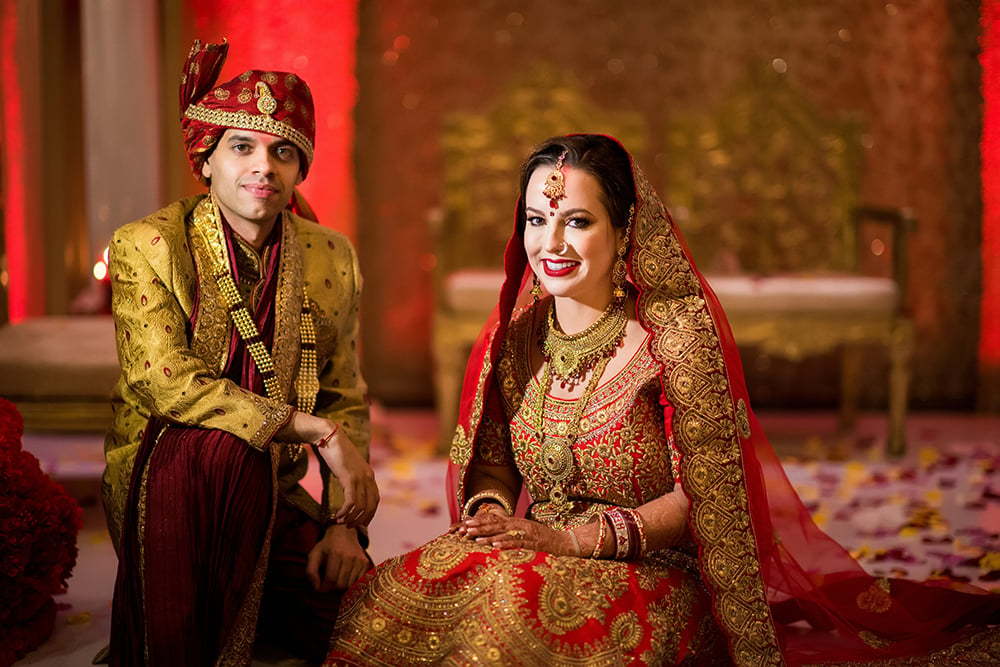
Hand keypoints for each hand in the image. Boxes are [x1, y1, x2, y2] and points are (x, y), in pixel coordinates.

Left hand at [306, 524, 370, 591]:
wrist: (343, 533)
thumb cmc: (327, 545)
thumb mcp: (314, 555)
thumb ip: (311, 572)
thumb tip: (317, 588)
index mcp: (335, 554)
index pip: (331, 579)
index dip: (324, 588)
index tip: (321, 588)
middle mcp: (350, 556)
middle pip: (341, 584)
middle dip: (332, 587)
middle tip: (329, 581)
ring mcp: (359, 560)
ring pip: (350, 585)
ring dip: (342, 585)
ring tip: (338, 577)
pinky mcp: (365, 563)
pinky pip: (359, 581)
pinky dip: (352, 583)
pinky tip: (346, 576)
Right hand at [316, 428, 378, 527]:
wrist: (329, 436)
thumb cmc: (335, 451)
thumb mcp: (347, 467)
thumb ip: (351, 479)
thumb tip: (348, 492)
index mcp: (369, 474)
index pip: (375, 500)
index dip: (369, 514)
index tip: (360, 522)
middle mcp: (368, 476)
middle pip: (371, 505)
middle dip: (361, 519)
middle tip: (349, 526)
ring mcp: (360, 477)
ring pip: (361, 506)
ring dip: (351, 518)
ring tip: (341, 523)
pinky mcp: (350, 478)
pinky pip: (351, 501)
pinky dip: (345, 511)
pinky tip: (338, 515)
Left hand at [456, 511, 576, 555]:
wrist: (565, 542)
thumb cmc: (543, 539)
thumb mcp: (525, 533)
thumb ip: (511, 532)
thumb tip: (494, 535)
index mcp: (517, 522)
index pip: (495, 520)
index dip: (480, 521)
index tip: (466, 523)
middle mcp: (521, 525)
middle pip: (497, 525)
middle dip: (480, 527)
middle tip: (465, 529)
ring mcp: (527, 534)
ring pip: (505, 534)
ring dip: (490, 537)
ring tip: (476, 539)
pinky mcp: (534, 544)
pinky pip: (518, 544)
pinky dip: (507, 544)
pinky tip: (496, 546)